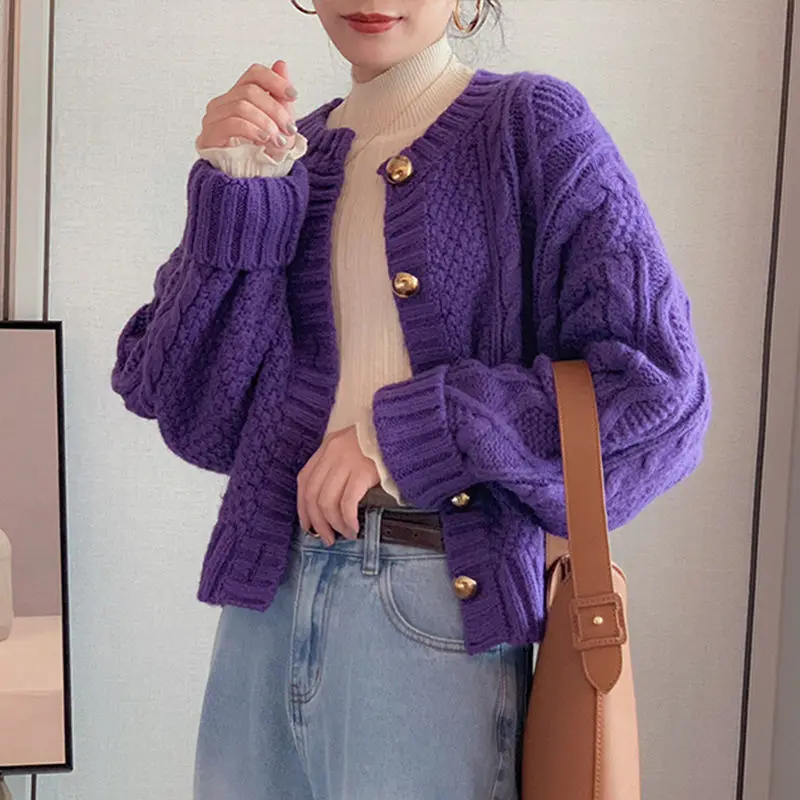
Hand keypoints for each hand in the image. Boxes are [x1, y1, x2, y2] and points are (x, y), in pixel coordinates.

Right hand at [196, 61, 298, 158]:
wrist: (247, 186)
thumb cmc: (261, 155)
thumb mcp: (278, 125)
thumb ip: (278, 97)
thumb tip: (281, 64)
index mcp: (239, 97)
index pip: (254, 74)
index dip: (274, 80)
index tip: (293, 95)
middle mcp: (222, 104)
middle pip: (250, 91)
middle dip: (275, 110)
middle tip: (289, 129)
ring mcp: (213, 119)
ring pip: (241, 106)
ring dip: (266, 123)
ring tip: (278, 140)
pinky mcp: (209, 136)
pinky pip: (231, 123)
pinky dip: (252, 130)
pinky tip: (264, 141)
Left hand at [297, 426, 380, 545]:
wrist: (404, 428)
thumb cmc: (383, 440)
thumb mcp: (354, 444)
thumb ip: (340, 464)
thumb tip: (333, 500)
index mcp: (327, 447)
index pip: (304, 481)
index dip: (303, 507)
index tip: (308, 525)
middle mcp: (332, 454)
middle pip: (313, 495)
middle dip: (317, 522)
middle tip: (326, 538)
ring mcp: (346, 462)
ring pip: (327, 501)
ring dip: (334, 524)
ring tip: (345, 534)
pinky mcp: (362, 471)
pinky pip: (347, 502)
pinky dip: (347, 519)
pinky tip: (354, 527)